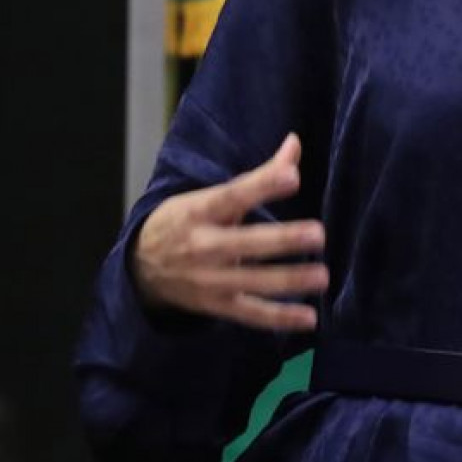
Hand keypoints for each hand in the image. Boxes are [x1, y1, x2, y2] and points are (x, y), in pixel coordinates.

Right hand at [132, 134, 327, 331]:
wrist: (140, 268)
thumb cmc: (184, 222)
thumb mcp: (209, 195)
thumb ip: (258, 175)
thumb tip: (295, 142)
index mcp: (200, 210)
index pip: (233, 195)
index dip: (262, 186)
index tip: (293, 177)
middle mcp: (203, 246)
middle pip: (246, 242)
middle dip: (282, 239)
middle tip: (318, 234)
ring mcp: (210, 280)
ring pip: (252, 281)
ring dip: (289, 281)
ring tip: (322, 276)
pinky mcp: (216, 306)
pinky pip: (251, 314)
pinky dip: (279, 318)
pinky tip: (309, 319)